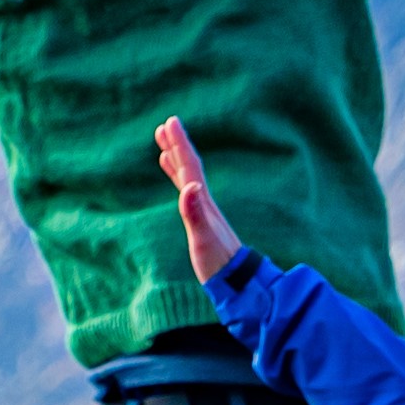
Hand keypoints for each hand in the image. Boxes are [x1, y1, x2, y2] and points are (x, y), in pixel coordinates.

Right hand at [155, 117, 242, 281]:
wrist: (238, 282)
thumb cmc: (219, 264)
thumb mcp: (203, 240)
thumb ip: (194, 214)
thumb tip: (190, 186)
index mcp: (203, 202)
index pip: (190, 167)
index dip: (180, 145)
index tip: (170, 122)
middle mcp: (205, 203)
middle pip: (189, 168)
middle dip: (177, 146)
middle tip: (165, 126)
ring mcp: (204, 212)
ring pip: (188, 180)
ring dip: (178, 162)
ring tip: (166, 148)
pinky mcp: (203, 224)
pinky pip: (188, 196)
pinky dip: (181, 184)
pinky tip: (180, 184)